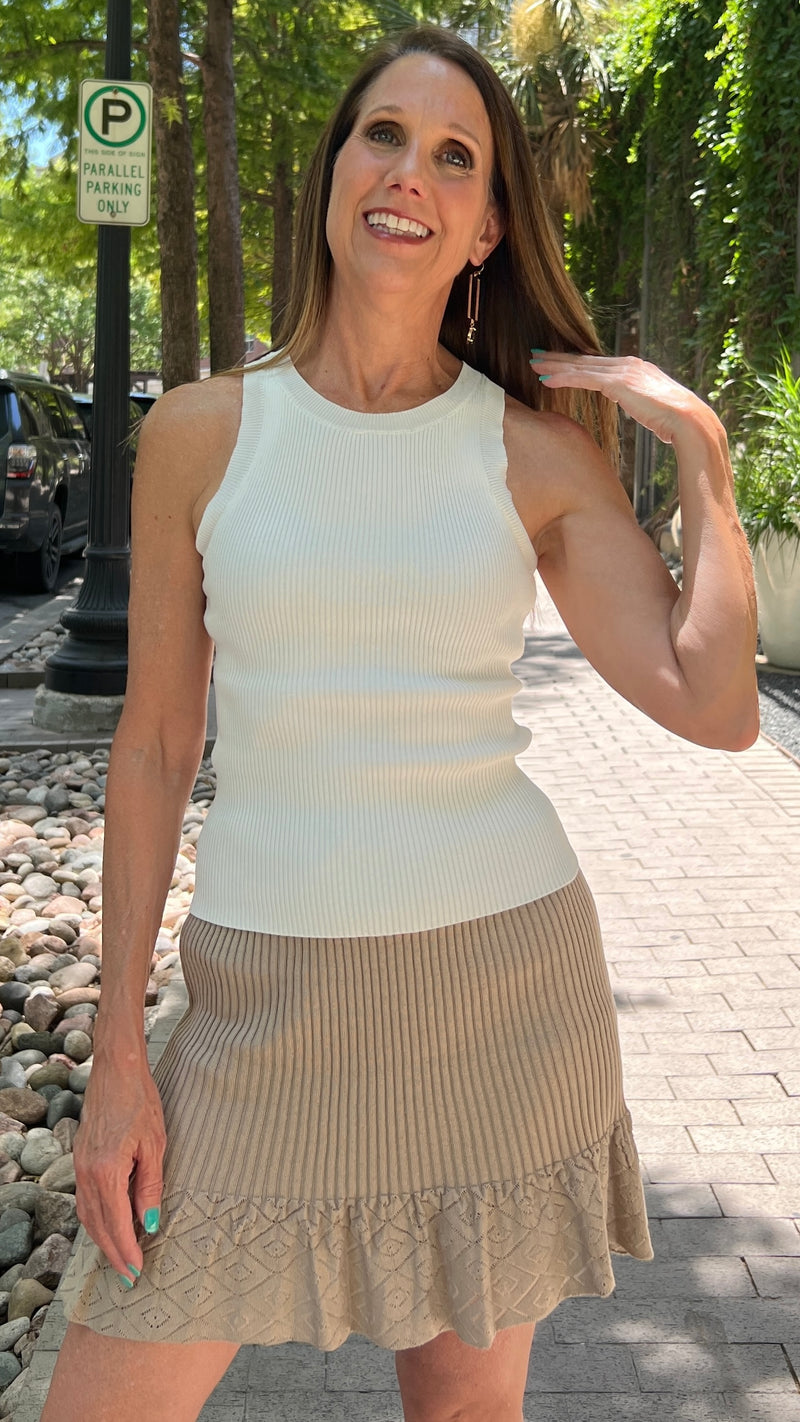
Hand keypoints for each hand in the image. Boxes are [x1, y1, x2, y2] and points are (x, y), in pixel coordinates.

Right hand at [73, 1055, 166, 1286]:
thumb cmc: (141, 1102)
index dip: (126, 1250)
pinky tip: (109, 1226)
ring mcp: (79, 1166)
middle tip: (128, 1277)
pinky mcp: (80, 1160)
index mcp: (106, 1170)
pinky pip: (85, 1200)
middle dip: (113, 1253)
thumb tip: (149, 1224)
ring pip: (87, 1215)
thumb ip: (150, 1187)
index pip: (115, 1223)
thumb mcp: (155, 1145)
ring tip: (121, 1259)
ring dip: (102, 1240)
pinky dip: (96, 1219)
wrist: (116, 1071)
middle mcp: (86, 1173)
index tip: (137, 1272)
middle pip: (97, 1225)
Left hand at [529, 350, 722, 446]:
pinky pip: (583, 379)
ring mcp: (622, 371)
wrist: (688, 419)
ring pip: (580, 366)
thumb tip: (640, 407)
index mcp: (635, 368)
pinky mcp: (617, 382)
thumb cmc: (675, 421)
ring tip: (534, 364)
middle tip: (537, 355)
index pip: (598, 364)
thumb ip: (641, 401)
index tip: (558, 362)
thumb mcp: (653, 406)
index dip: (576, 362)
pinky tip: (546, 380)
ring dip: (555, 365)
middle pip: (585, 360)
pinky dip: (563, 378)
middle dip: (560, 358)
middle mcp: (627, 364)